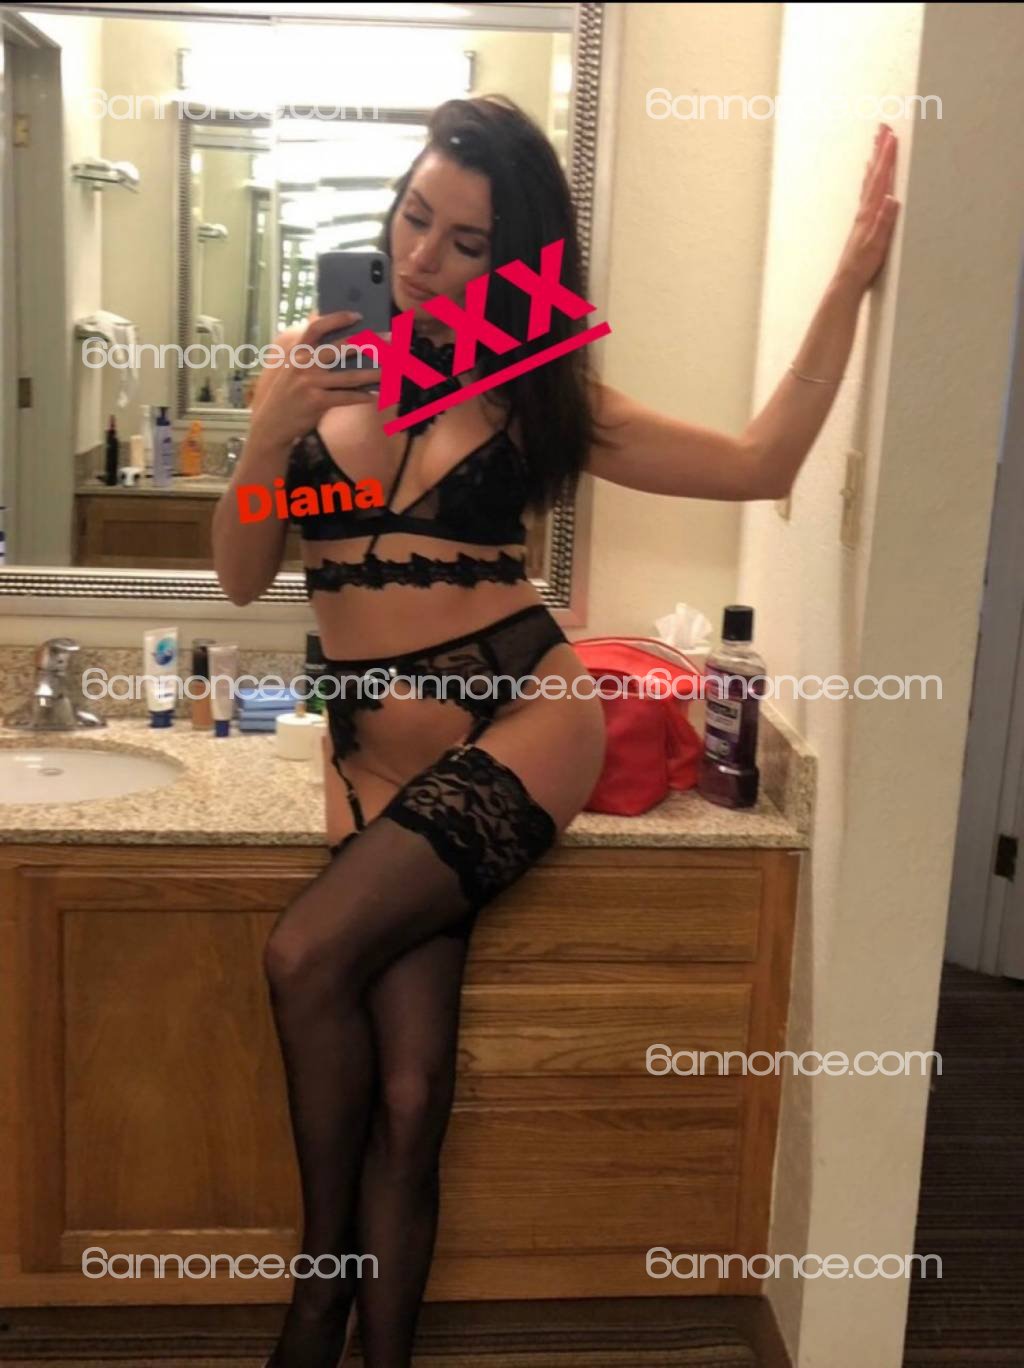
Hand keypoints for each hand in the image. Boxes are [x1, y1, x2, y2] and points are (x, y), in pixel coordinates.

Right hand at [248, 310, 383, 451]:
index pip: (316, 328)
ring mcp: (310, 383)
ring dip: (373, 373)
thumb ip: (307, 350)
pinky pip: (346, 397)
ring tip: (390, 371)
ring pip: (349, 376)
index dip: (337, 319)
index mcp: (297, 351)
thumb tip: (324, 327)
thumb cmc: (287, 393)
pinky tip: (375, 395)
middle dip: (368, 343)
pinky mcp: (317, 402)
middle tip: (389, 340)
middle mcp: (303, 364)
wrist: (271, 423)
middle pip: (340, 348)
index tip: (357, 315)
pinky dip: (362, 396)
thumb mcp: (290, 367)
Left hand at [834, 123, 900, 294]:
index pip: (881, 180)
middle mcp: (865, 210)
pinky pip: (867, 192)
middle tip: (882, 127)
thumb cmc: (863, 266)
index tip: (891, 136)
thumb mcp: (877, 245)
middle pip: (873, 174)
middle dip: (879, 150)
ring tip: (877, 143)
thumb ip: (884, 222)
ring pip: (870, 180)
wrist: (847, 280)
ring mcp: (863, 215)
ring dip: (874, 160)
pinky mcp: (863, 222)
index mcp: (870, 213)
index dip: (887, 158)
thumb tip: (891, 199)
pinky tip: (870, 176)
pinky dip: (870, 179)